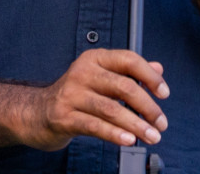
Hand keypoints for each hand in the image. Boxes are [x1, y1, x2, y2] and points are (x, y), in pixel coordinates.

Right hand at [19, 49, 168, 150]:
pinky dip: (115, 134)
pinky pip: (95, 126)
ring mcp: (71, 95)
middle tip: (161, 123)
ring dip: (136, 125)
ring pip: (111, 109)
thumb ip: (128, 73)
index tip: (164, 93)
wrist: (35, 113)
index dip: (150, 76)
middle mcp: (82, 73)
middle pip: (124, 87)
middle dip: (148, 107)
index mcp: (94, 59)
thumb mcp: (100, 78)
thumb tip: (158, 69)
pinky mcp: (64, 117)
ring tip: (152, 136)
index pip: (128, 60)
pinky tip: (129, 140)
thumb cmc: (74, 95)